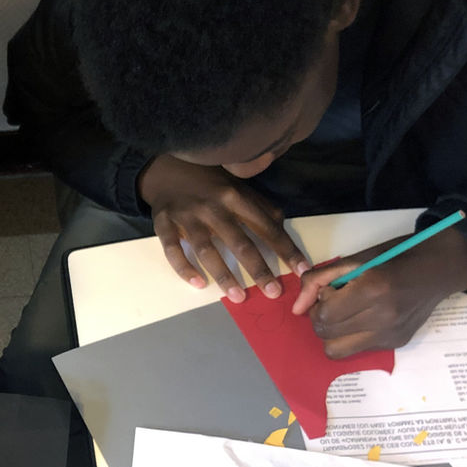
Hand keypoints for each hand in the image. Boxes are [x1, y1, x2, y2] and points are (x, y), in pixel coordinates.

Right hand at [138, 156, 310, 301]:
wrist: (167, 169)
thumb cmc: (210, 183)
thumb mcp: (238, 187)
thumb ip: (260, 207)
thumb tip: (281, 230)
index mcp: (235, 197)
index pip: (266, 227)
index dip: (285, 249)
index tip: (301, 270)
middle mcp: (213, 207)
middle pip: (239, 242)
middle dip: (259, 269)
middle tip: (273, 292)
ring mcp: (187, 216)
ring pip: (207, 250)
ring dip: (224, 276)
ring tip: (238, 296)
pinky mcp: (164, 224)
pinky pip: (173, 251)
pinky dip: (184, 269)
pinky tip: (198, 284)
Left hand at [292, 227, 466, 357]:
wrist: (441, 267)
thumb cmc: (397, 256)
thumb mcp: (356, 259)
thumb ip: (319, 280)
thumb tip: (296, 308)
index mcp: (373, 289)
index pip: (323, 315)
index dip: (319, 303)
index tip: (331, 290)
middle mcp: (383, 317)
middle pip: (326, 334)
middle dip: (321, 318)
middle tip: (336, 301)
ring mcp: (391, 334)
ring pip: (336, 350)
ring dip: (332, 333)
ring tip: (346, 314)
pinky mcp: (396, 344)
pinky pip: (357, 350)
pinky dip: (351, 336)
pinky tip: (364, 319)